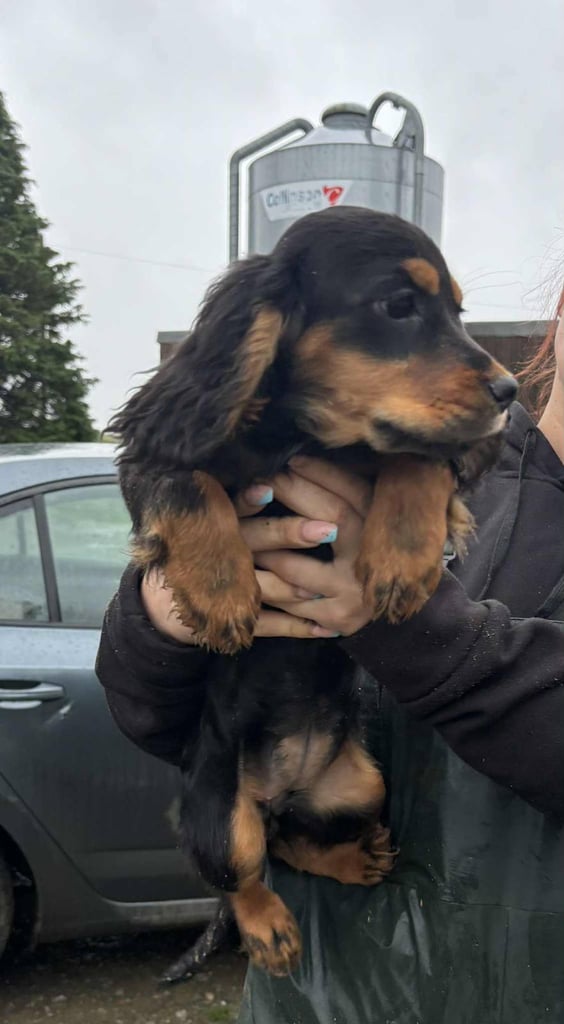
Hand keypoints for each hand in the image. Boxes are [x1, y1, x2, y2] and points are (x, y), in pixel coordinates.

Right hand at [141, 462, 374, 642]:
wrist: (169, 601)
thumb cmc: (205, 545)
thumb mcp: (214, 516)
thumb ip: (245, 493)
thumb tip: (287, 464)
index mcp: (219, 522)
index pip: (233, 505)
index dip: (249, 498)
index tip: (269, 488)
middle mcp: (224, 552)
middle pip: (256, 541)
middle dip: (289, 534)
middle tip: (328, 529)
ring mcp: (228, 588)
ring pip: (262, 587)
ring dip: (294, 588)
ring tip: (322, 587)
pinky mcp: (235, 618)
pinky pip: (267, 625)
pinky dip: (296, 628)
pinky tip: (325, 628)